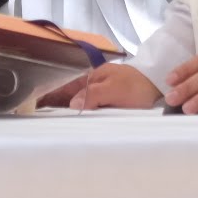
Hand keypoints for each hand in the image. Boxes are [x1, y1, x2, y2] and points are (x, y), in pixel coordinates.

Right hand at [43, 63, 160, 110]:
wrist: (160, 86)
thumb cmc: (137, 86)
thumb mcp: (114, 90)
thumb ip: (93, 95)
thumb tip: (72, 104)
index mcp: (94, 77)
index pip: (67, 87)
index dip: (52, 95)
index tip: (37, 104)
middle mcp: (96, 83)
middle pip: (71, 94)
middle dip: (55, 102)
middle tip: (39, 116)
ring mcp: (103, 92)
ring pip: (80, 101)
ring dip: (67, 108)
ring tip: (52, 120)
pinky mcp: (111, 101)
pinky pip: (91, 107)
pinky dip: (81, 112)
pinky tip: (77, 120)